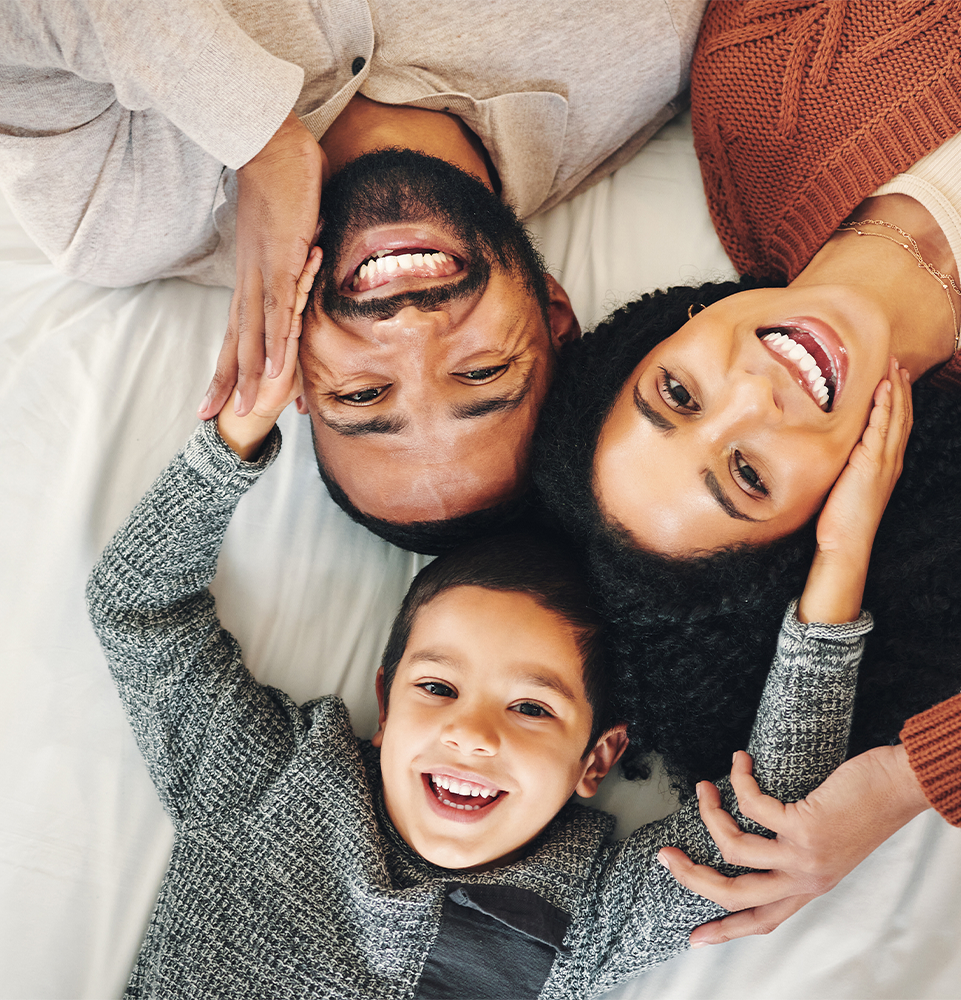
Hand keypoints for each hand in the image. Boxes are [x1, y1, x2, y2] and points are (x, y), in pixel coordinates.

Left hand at [199, 111, 324, 420]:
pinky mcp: (283, 262)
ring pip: (252, 333)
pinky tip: (275, 367)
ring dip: (248, 373)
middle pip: (233, 340)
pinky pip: (279, 309)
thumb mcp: (283, 233)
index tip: (215, 395)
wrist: (270, 143)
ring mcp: (265, 273)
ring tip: (243, 407)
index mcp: (250, 277)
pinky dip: (276, 340)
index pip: (234, 329)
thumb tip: (302, 264)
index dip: (226, 364)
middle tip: (212, 418)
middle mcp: (250, 281)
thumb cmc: (280, 182)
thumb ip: (291, 258)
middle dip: (223, 381)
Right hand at [657, 747, 929, 945]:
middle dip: (691, 875)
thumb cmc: (863, 808)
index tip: (694, 939)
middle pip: (733, 892)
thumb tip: (750, 842)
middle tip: (665, 855)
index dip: (724, 931)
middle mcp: (804, 879)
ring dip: (709, 812)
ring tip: (704, 787)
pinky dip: (737, 779)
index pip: (761, 921)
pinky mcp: (804, 825)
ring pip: (732, 847)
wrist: (898, 788)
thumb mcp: (827, 846)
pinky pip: (750, 804)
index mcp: (807, 887)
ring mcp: (803, 855)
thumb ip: (793, 855)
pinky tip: (740, 763)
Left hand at [798, 357, 911, 622]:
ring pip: (895, 418)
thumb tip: (827, 452)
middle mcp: (889, 460)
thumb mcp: (842, 486)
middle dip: (900, 389)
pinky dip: (885, 407)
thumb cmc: (839, 521)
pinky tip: (883, 389)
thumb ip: (842, 467)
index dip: (896, 401)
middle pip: (901, 416)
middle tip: (898, 363)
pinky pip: (881, 429)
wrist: (845, 542)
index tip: (892, 378)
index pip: (894, 425)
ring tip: (893, 367)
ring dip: (895, 390)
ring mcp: (883, 462)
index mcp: (883, 465)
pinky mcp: (872, 465)